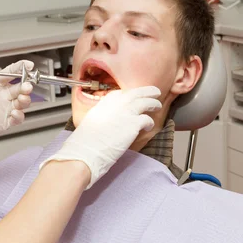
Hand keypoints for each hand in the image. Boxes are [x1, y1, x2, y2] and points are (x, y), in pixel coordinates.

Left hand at [0, 59, 33, 156]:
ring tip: (22, 99)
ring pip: (22, 102)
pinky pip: (17, 119)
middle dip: (27, 85)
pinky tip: (14, 114)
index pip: (11, 73)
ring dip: (26, 100)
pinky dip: (19, 116)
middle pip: (20, 88)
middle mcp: (0, 95)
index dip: (21, 68)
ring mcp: (3, 108)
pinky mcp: (2, 122)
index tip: (28, 65)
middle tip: (27, 86)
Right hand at [40, 86, 161, 188]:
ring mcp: (126, 112)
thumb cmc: (85, 140)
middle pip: (137, 93)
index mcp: (105, 102)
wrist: (87, 150)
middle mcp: (117, 104)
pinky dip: (150, 122)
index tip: (133, 96)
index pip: (121, 93)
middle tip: (155, 92)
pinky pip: (147, 120)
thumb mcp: (91, 119)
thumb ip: (102, 115)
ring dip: (153, 104)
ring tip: (157, 106)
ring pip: (146, 102)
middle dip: (147, 92)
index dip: (129, 94)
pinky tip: (149, 126)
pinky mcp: (134, 124)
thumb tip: (108, 118)